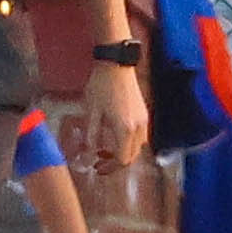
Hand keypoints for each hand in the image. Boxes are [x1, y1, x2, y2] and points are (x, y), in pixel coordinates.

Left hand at [81, 59, 150, 175]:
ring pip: (136, 148)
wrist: (116, 65)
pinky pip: (139, 137)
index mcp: (125, 129)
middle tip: (99, 161)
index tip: (97, 168)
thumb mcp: (91, 113)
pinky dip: (127, 142)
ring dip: (122, 152)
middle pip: (131, 157)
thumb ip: (91, 137)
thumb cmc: (101, 86)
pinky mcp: (144, 114)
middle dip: (115, 163)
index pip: (122, 160)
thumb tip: (87, 157)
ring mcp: (143, 121)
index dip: (109, 168)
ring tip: (104, 148)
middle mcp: (138, 128)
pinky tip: (114, 135)